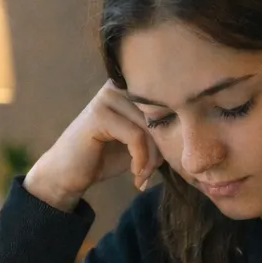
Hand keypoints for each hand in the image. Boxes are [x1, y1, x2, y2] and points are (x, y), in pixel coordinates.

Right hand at [22, 80, 161, 211]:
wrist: (69, 175)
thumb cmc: (107, 157)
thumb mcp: (142, 143)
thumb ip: (162, 131)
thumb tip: (192, 131)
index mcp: (131, 88)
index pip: (168, 105)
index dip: (174, 134)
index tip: (166, 162)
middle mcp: (119, 86)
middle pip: (161, 115)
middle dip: (163, 149)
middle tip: (152, 173)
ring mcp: (107, 97)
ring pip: (151, 127)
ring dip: (152, 158)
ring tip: (143, 175)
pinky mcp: (99, 114)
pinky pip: (136, 136)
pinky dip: (140, 159)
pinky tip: (135, 174)